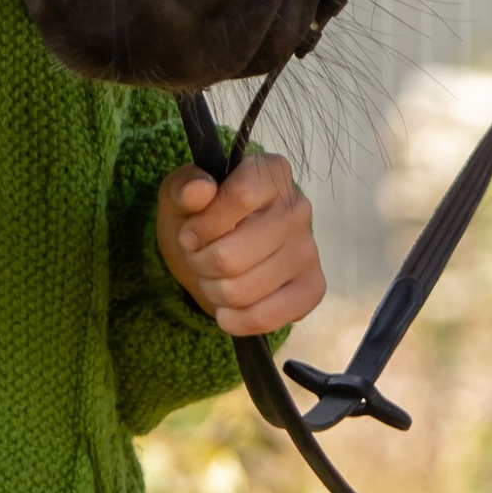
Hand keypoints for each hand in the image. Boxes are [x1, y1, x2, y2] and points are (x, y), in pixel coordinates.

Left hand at [156, 150, 325, 337]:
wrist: (221, 251)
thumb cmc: (201, 217)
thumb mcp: (179, 197)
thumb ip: (183, 188)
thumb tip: (200, 189)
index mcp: (272, 173)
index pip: (241, 196)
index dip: (205, 224)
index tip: (189, 234)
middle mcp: (298, 208)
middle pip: (231, 255)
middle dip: (201, 263)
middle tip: (198, 258)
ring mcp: (309, 250)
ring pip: (241, 290)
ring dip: (213, 290)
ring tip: (213, 277)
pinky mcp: (312, 289)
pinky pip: (264, 317)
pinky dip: (234, 319)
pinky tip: (227, 308)